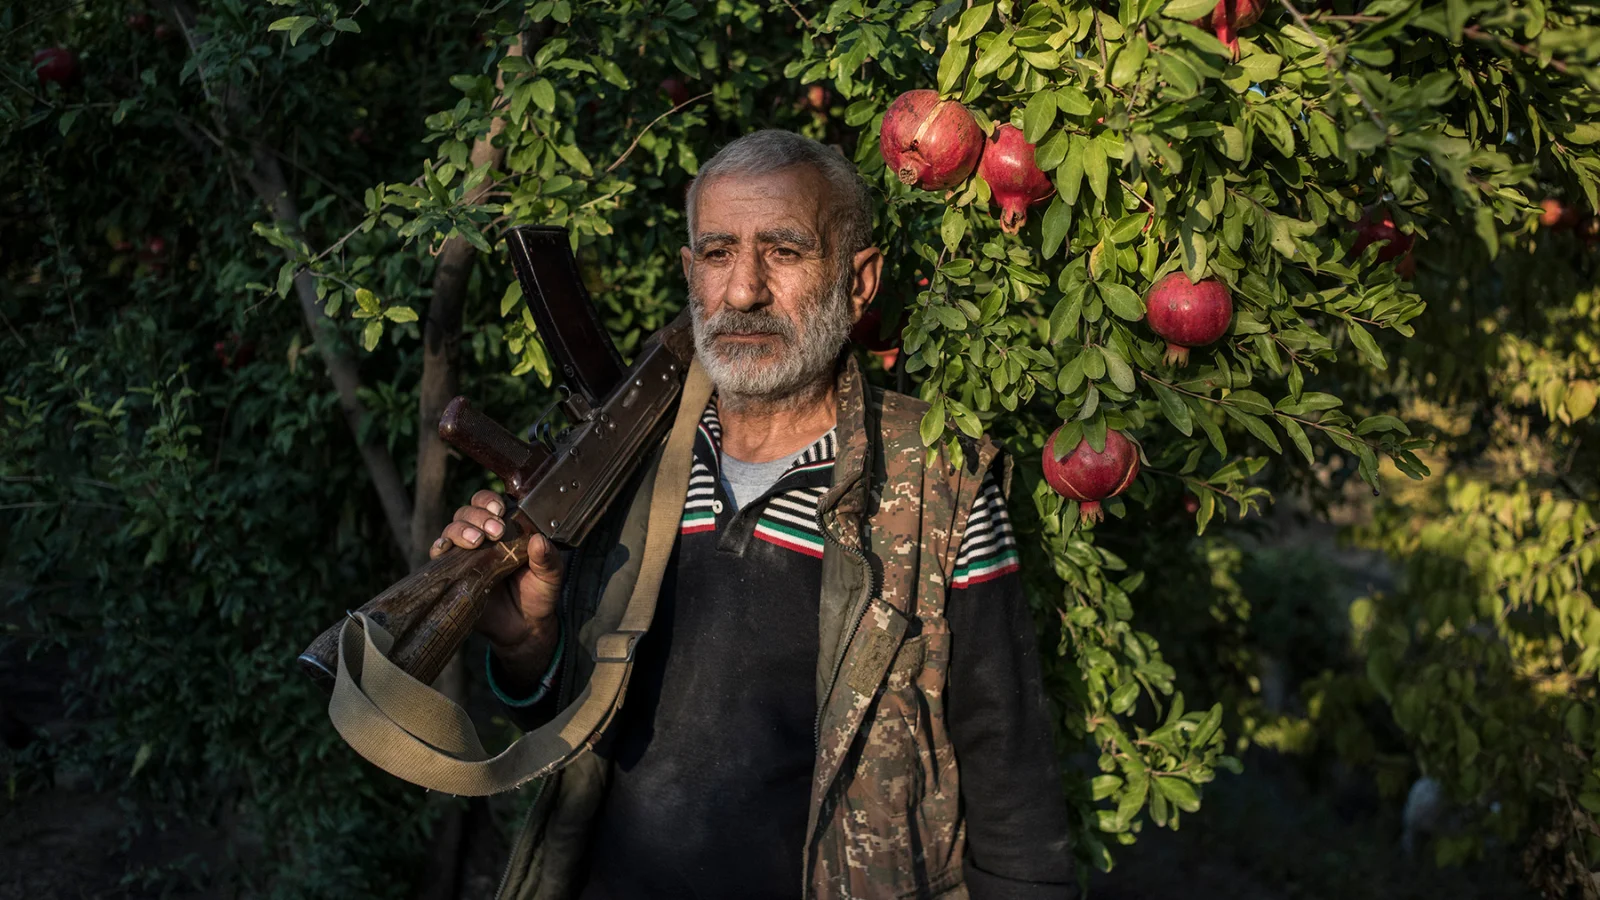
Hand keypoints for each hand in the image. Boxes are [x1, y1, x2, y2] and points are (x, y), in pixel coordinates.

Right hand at [431, 490, 561, 682]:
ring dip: (461, 530)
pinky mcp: (453, 573)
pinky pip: (438, 554)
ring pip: (452, 528)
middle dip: (478, 516)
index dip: (489, 501)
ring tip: (476, 542)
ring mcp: (465, 554)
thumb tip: (539, 540)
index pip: (489, 503)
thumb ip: (547, 558)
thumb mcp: (550, 575)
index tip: (500, 511)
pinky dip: (439, 546)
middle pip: (467, 512)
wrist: (523, 626)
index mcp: (505, 528)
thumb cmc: (538, 593)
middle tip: (495, 531)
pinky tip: (445, 548)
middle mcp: (482, 536)